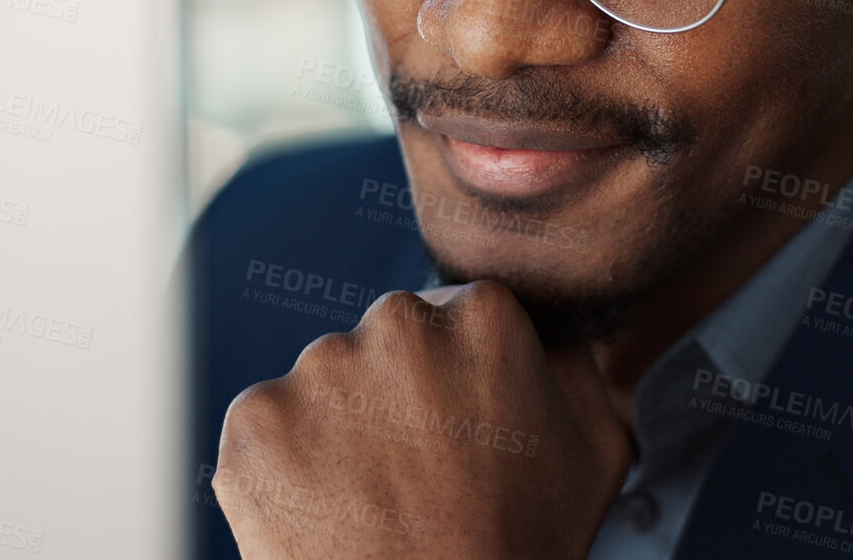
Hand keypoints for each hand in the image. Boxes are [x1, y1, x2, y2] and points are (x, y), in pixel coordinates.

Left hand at [214, 281, 634, 559]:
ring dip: (340, 425)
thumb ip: (571, 362)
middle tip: (418, 472)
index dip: (458, 379)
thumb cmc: (523, 550)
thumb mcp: (596, 448)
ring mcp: (316, 370)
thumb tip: (542, 328)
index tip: (462, 430)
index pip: (456, 317)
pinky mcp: (256, 421)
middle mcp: (396, 323)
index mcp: (483, 316)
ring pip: (325, 382)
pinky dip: (286, 464)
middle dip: (396, 392)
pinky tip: (326, 510)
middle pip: (387, 341)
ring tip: (373, 500)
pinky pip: (268, 424)